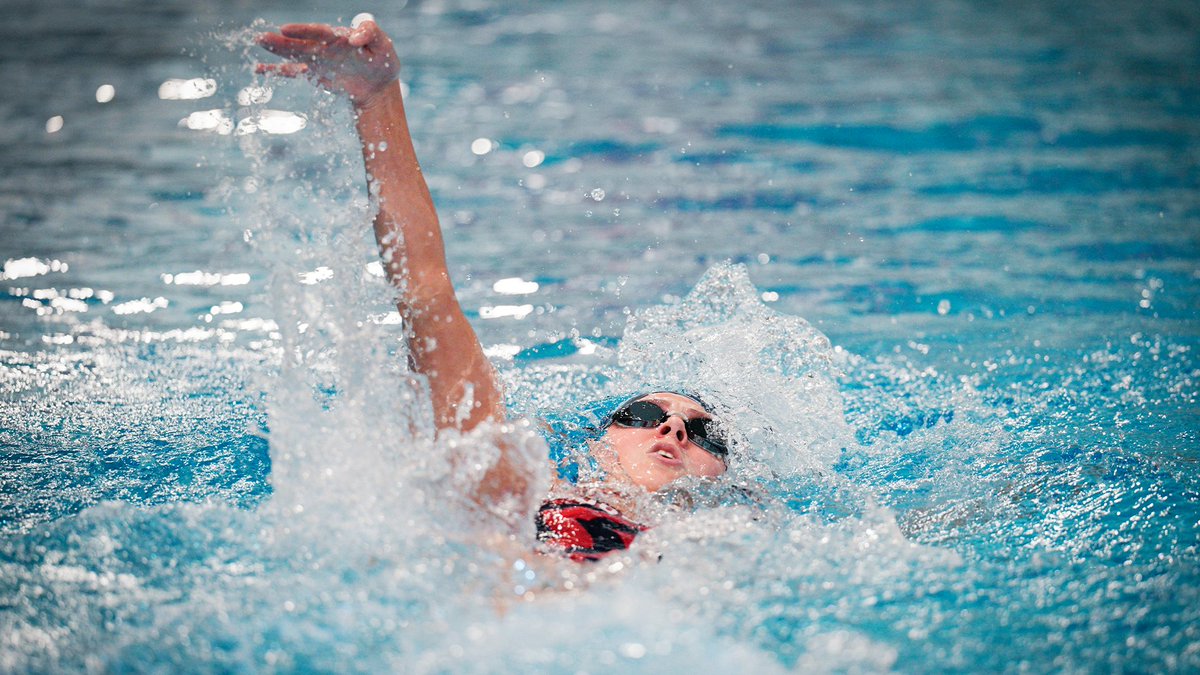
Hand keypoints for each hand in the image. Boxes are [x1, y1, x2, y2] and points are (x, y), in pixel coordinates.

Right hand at [257, 20, 399, 107]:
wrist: (379, 85)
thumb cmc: (382, 61)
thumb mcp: (384, 45)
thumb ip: (371, 34)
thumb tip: (354, 38)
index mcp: (338, 36)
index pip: (319, 32)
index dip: (303, 31)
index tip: (286, 30)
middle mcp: (324, 46)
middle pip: (300, 43)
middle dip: (282, 41)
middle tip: (262, 37)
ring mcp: (317, 60)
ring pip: (294, 55)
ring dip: (276, 50)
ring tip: (258, 41)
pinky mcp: (314, 74)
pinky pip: (293, 72)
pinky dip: (276, 71)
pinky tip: (258, 68)